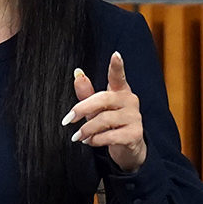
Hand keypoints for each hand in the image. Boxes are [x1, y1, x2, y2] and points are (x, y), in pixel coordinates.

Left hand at [62, 51, 146, 171]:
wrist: (127, 148)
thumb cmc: (110, 124)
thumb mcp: (96, 108)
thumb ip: (87, 93)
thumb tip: (77, 74)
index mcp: (120, 91)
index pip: (118, 76)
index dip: (117, 66)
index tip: (116, 55)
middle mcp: (130, 101)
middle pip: (103, 99)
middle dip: (82, 109)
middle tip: (68, 119)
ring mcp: (134, 117)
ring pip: (104, 120)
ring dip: (87, 129)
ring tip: (78, 136)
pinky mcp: (135, 134)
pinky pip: (110, 136)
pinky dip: (96, 140)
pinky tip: (90, 141)